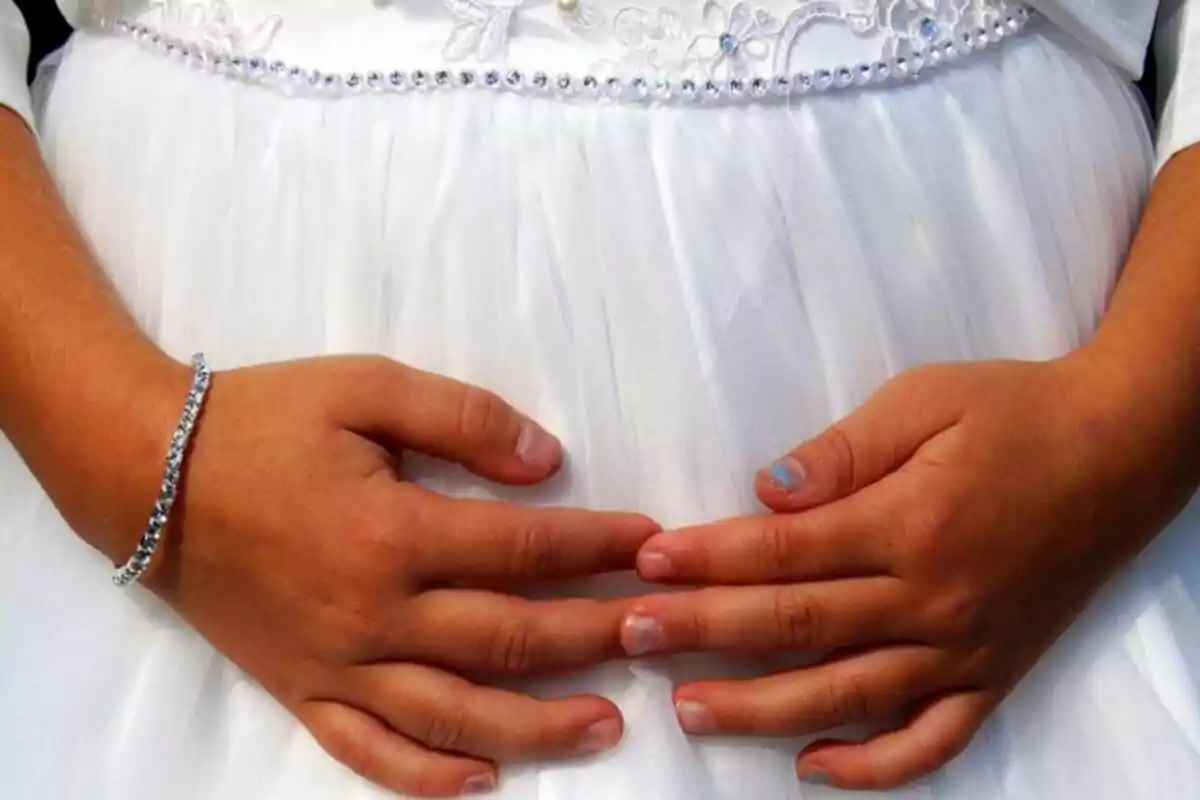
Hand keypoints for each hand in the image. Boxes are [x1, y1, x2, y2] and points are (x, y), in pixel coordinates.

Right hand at [59, 356, 658, 797]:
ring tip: (607, 725)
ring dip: (539, 725)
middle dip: (594, 635)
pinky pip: (368, 752)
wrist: (144, 473)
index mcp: (395, 533)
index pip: (527, 550)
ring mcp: (336, 664)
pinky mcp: (300, 690)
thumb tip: (547, 460)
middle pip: (511, 638)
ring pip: (456, 713)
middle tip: (657, 634)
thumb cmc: (261, 420)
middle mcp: (375, 614)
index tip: (652, 544)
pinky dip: (426, 775)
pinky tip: (482, 780)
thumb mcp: (365, 386)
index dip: (600, 547)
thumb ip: (463, 418)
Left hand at [619, 355, 1195, 789]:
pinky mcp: (995, 675)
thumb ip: (843, 450)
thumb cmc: (1015, 413)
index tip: (648, 563)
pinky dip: (874, 764)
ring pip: (848, 693)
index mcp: (911, 522)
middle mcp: (934, 598)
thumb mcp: (926, 401)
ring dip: (761, 708)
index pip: (785, 552)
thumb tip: (768, 489)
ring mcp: (966, 648)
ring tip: (689, 711)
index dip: (709, 557)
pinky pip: (932, 739)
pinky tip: (814, 764)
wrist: (1122, 450)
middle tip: (632, 635)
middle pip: (798, 625)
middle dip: (705, 630)